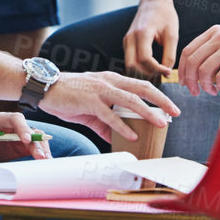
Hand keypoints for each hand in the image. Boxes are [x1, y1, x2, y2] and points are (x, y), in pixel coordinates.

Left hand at [0, 111, 51, 162]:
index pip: (15, 119)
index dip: (23, 128)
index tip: (26, 140)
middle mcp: (12, 126)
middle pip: (29, 130)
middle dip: (36, 142)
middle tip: (41, 157)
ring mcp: (18, 136)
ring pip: (35, 139)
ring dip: (42, 148)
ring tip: (46, 161)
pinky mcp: (21, 147)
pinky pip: (34, 148)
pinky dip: (41, 154)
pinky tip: (45, 163)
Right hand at [39, 71, 179, 145]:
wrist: (43, 87)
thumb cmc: (67, 96)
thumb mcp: (91, 109)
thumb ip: (105, 123)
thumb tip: (119, 139)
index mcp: (111, 80)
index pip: (140, 85)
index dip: (157, 95)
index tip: (170, 107)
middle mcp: (108, 81)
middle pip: (141, 88)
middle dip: (161, 100)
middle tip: (175, 112)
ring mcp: (99, 90)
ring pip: (130, 100)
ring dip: (148, 112)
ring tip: (161, 123)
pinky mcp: (89, 101)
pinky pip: (109, 115)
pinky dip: (122, 126)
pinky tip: (132, 136)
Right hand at [123, 0, 180, 78]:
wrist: (154, 1)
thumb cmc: (165, 15)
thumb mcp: (172, 33)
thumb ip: (170, 54)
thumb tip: (166, 72)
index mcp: (142, 33)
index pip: (145, 59)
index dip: (157, 69)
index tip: (168, 72)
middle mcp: (130, 38)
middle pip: (132, 66)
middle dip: (147, 74)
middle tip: (161, 75)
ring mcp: (126, 41)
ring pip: (129, 65)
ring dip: (142, 73)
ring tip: (157, 72)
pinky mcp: (127, 43)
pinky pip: (130, 61)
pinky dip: (139, 68)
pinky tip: (151, 68)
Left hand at [178, 26, 219, 95]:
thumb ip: (212, 51)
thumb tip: (189, 71)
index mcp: (214, 32)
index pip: (188, 50)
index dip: (182, 69)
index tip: (184, 83)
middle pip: (192, 61)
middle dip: (191, 81)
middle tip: (195, 92)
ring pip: (204, 70)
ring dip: (206, 86)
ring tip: (214, 91)